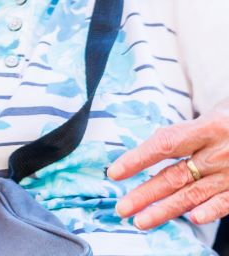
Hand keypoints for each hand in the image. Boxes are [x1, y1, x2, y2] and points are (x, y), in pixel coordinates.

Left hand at [108, 99, 228, 227]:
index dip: (138, 159)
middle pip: (175, 176)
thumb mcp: (214, 112)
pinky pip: (225, 203)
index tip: (114, 172)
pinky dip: (209, 212)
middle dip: (144, 194)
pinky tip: (192, 218)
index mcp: (209, 127)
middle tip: (121, 208)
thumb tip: (153, 149)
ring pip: (193, 195)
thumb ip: (187, 131)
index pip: (165, 144)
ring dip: (165, 210)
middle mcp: (219, 152)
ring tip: (140, 221)